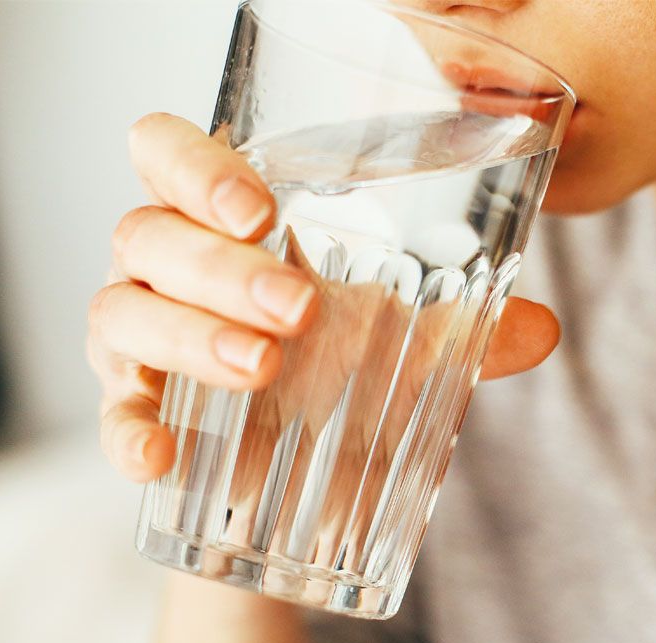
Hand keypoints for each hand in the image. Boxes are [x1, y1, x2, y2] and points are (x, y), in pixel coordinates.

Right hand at [89, 112, 559, 488]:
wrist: (299, 475)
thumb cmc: (339, 371)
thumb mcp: (403, 345)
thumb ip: (464, 332)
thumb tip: (543, 329)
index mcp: (226, 224)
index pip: (169, 154)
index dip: (197, 167)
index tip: (261, 210)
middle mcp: (170, 267)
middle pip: (150, 232)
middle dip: (221, 267)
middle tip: (298, 308)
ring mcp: (141, 337)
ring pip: (122, 309)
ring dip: (190, 335)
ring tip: (264, 367)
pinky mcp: (135, 410)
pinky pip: (112, 413)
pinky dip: (128, 430)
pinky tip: (160, 457)